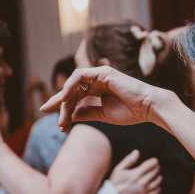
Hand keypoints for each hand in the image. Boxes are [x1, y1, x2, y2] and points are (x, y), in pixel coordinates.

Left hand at [40, 66, 169, 132]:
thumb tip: (69, 115)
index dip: (63, 107)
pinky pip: (79, 76)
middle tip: (46, 112)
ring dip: (64, 99)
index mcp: (99, 90)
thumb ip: (86, 113)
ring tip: (60, 114)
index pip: (76, 97)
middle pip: (72, 90)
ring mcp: (100, 75)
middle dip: (59, 103)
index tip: (56, 121)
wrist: (148, 108)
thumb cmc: (131, 112)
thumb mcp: (103, 115)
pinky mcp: (102, 72)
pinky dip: (70, 86)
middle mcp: (98, 81)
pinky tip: (64, 98)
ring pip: (74, 85)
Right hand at [110, 149, 161, 193]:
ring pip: (157, 181)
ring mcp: (144, 191)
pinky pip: (156, 191)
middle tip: (156, 167)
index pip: (150, 165)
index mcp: (136, 174)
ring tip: (157, 175)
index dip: (154, 161)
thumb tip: (137, 151)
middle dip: (157, 168)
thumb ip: (129, 160)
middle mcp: (142, 182)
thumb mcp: (119, 169)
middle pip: (155, 172)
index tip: (155, 161)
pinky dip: (158, 187)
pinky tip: (155, 185)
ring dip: (158, 177)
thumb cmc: (116, 182)